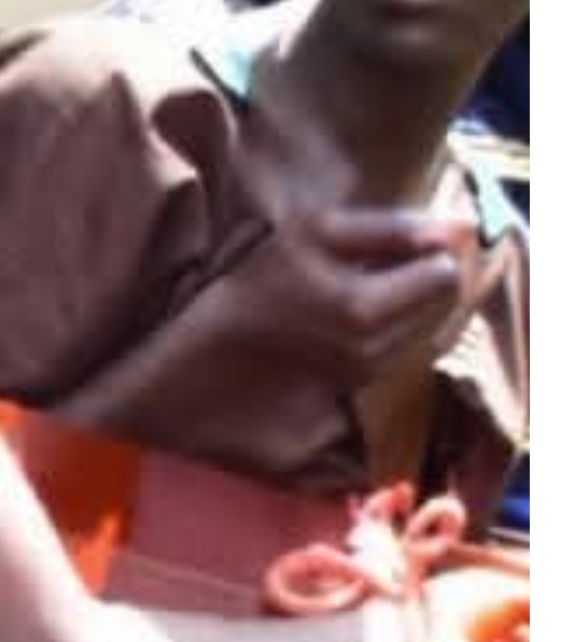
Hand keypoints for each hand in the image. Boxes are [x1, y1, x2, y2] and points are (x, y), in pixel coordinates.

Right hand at [214, 201, 481, 400]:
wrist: (189, 373)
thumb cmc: (243, 293)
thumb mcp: (310, 234)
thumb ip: (386, 228)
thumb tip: (452, 228)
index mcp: (365, 309)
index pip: (446, 274)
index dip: (433, 256)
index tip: (406, 249)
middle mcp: (372, 355)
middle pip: (443, 312)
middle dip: (426, 288)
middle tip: (388, 274)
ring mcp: (363, 386)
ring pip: (423, 343)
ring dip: (409, 319)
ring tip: (366, 304)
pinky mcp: (350, 412)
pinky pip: (397, 370)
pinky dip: (390, 349)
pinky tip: (350, 339)